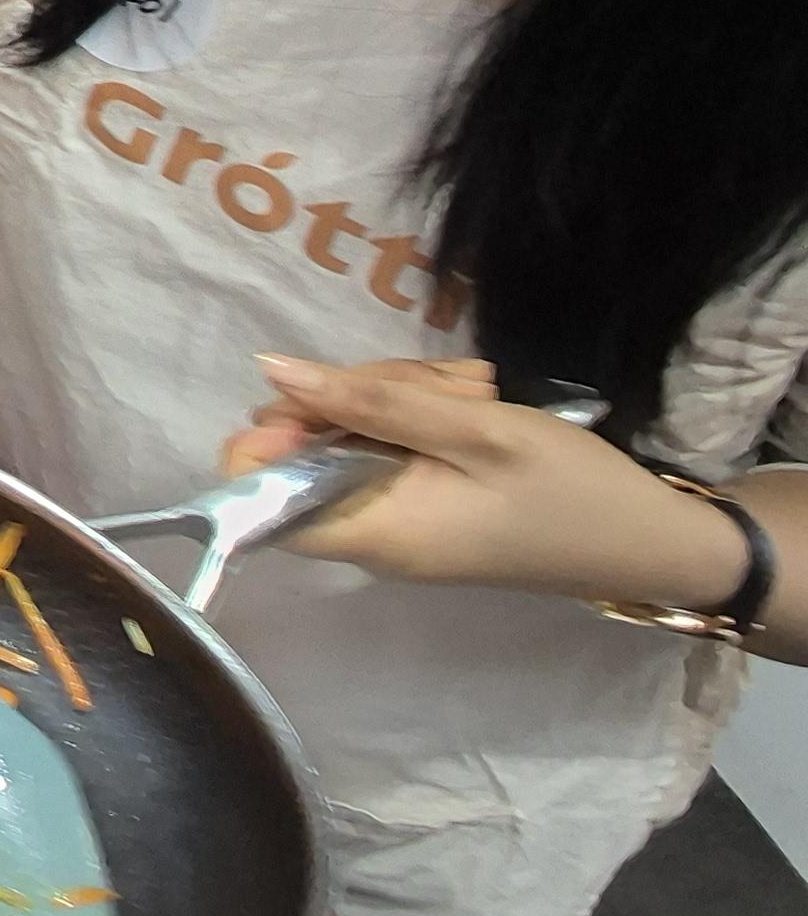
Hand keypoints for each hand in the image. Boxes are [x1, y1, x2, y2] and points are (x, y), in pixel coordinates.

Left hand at [219, 354, 747, 606]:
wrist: (658, 542)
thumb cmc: (570, 490)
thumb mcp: (475, 430)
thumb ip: (370, 402)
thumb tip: (272, 372)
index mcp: (373, 531)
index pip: (257, 494)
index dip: (270, 436)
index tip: (320, 399)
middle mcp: (374, 531)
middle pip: (311, 443)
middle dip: (363, 394)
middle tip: (445, 389)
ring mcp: (402, 513)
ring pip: (357, 429)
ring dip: (408, 394)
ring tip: (479, 393)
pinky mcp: (428, 497)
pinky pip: (396, 441)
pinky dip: (430, 411)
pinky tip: (480, 399)